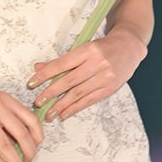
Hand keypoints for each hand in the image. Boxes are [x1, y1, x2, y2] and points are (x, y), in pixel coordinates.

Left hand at [27, 27, 146, 121]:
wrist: (129, 47)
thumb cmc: (103, 47)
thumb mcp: (83, 48)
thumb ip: (61, 60)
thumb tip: (38, 67)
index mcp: (88, 50)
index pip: (61, 64)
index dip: (44, 75)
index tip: (31, 83)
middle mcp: (97, 64)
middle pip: (69, 81)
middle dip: (51, 93)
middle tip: (38, 102)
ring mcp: (105, 77)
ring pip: (78, 94)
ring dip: (61, 105)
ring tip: (48, 114)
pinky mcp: (110, 88)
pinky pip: (89, 100)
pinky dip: (74, 108)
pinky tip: (64, 114)